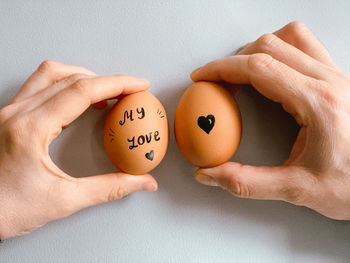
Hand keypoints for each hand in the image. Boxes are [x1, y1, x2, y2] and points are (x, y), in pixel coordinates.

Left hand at [0, 60, 157, 239]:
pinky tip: (78, 103)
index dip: (116, 84)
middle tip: (128, 91)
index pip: (82, 91)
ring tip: (104, 92)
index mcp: (30, 128)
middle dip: (105, 80)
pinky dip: (66, 87)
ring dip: (82, 78)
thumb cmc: (6, 210)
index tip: (138, 85)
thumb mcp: (63, 201)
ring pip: (50, 75)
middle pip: (69, 77)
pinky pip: (39, 87)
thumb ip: (109, 189)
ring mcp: (9, 112)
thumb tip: (142, 182)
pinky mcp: (7, 117)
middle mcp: (16, 113)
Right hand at [191, 21, 349, 219]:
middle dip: (234, 61)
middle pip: (270, 45)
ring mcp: (338, 76)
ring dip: (259, 50)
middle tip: (217, 82)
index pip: (259, 68)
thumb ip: (246, 183)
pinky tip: (271, 74)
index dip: (222, 69)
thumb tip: (209, 175)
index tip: (203, 76)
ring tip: (243, 73)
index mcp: (319, 103)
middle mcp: (331, 81)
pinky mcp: (339, 79)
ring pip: (291, 37)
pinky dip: (280, 51)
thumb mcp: (298, 190)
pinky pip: (305, 46)